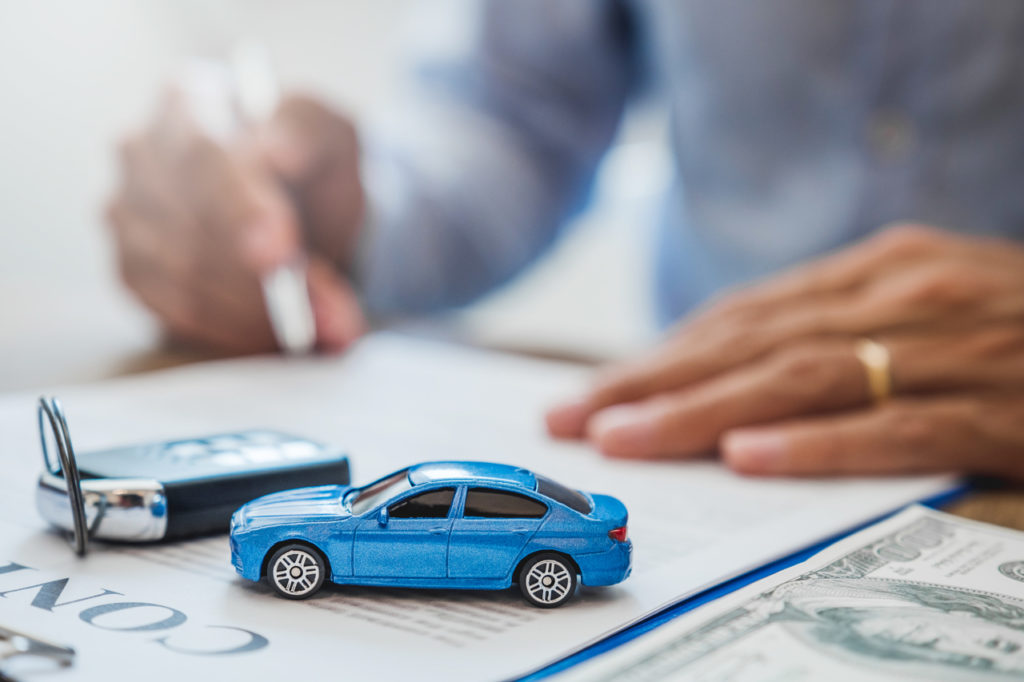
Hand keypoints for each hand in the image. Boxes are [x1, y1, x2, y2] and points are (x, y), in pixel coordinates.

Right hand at [106, 92, 364, 353]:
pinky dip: (232, 333)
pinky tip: (276, 335)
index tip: (281, 255)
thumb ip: (304, 135)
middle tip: (330, 312)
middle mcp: (140, 155)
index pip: (203, 160)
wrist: (307, 207)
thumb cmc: (312, 162)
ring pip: (181, 278)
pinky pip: (174, 314)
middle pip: (188, 229)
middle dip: (262, 281)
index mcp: (188, 102)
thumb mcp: (327, 133)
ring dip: (256, 314)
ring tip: (322, 327)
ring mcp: (126, 215)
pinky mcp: (133, 271)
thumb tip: (277, 155)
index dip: (241, 212)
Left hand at [547, 225, 1023, 477]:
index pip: (741, 316)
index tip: (592, 394)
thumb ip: (836, 333)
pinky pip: (899, 424)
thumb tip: (732, 384)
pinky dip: (820, 441)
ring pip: (805, 376)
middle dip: (654, 384)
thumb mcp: (920, 312)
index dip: (659, 355)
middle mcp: (903, 292)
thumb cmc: (1016, 330)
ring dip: (705, 410)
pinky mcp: (1003, 404)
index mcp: (877, 268)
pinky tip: (750, 459)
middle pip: (751, 341)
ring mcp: (953, 345)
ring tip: (628, 439)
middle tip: (574, 420)